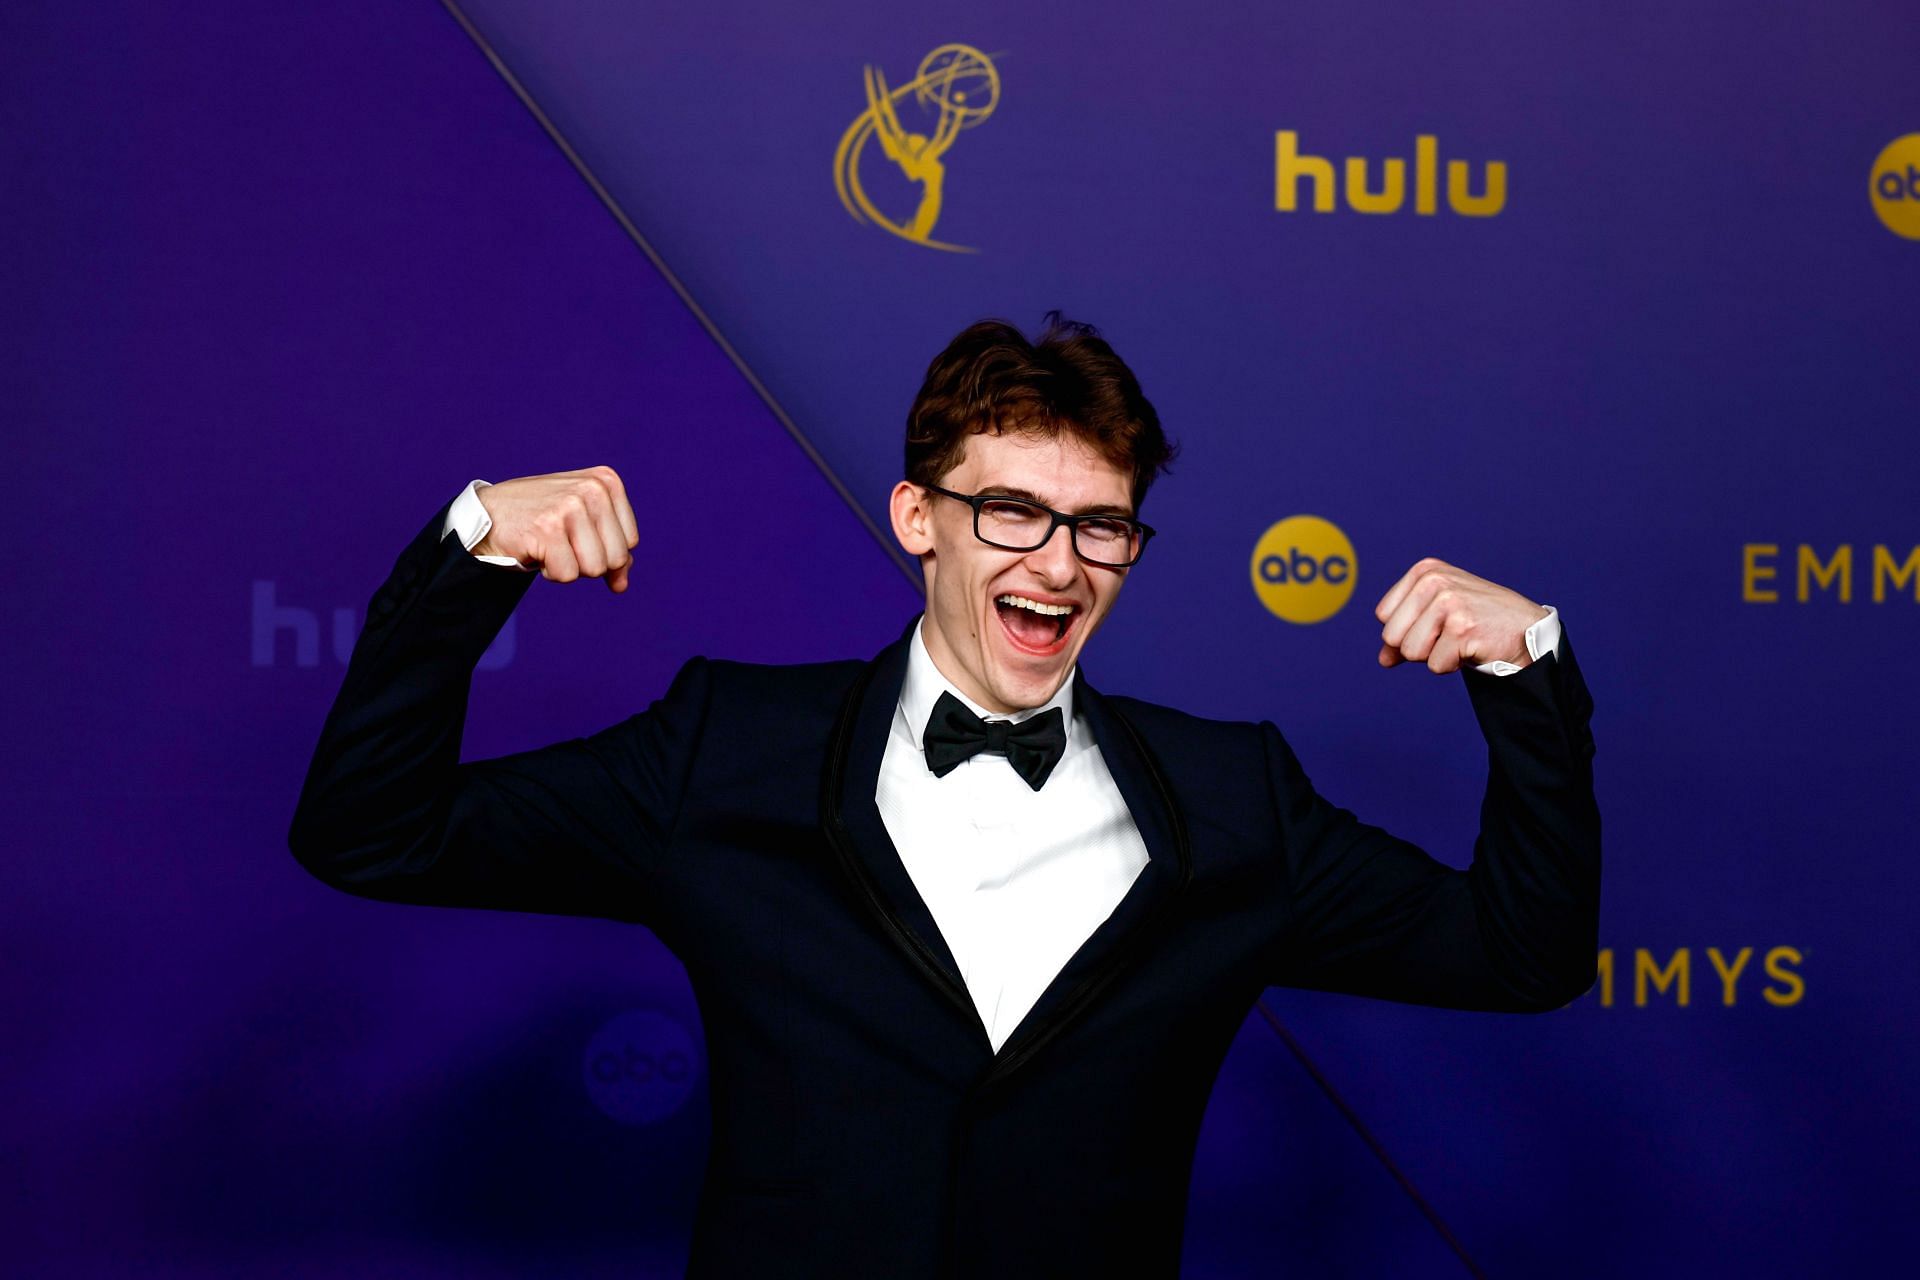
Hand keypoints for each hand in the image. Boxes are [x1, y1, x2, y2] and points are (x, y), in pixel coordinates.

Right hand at [473, 466, 638, 592]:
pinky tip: (536, 550)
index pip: (630, 541)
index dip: (606, 552)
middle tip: (561, 543)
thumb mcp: (583, 523)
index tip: (579, 539)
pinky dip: (551, 572)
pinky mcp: (548, 529)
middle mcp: (592, 489)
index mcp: (606, 481)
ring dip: (569, 567)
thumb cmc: (540, 518)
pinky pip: (567, 575)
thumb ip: (610, 548)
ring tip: (549, 545)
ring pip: (594, 569)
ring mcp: (570, 507)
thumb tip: (621, 584)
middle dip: (588, 562)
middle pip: (616, 558)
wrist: (488, 513)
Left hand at [1373, 557, 1548, 673]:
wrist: (1526, 630)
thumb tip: (1383, 659)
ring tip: (1460, 640)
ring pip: (1411, 652)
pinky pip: (1435, 665)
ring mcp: (1449, 603)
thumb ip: (1406, 632)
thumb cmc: (1478, 621)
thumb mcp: (1437, 616)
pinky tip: (1472, 647)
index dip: (1406, 630)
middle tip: (1449, 635)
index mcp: (1425, 571)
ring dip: (1435, 655)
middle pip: (1392, 635)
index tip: (1435, 624)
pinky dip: (1452, 665)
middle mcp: (1434, 581)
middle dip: (1418, 646)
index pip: (1383, 615)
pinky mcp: (1462, 628)